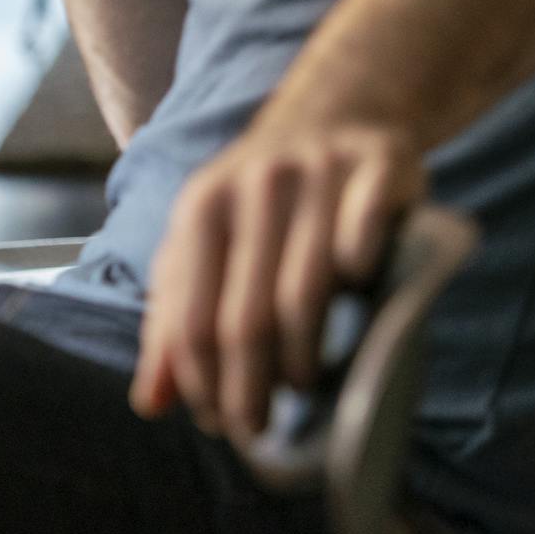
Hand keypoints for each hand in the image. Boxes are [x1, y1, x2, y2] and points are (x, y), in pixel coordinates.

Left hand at [131, 121, 425, 439]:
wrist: (341, 106)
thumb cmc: (265, 196)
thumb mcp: (204, 240)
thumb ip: (174, 315)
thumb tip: (151, 403)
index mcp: (203, 206)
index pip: (191, 321)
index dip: (203, 386)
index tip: (222, 424)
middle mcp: (258, 184)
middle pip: (245, 317)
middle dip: (249, 389)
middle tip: (260, 426)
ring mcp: (323, 170)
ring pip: (305, 290)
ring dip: (304, 355)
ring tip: (305, 384)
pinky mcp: (383, 163)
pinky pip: (368, 230)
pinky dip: (361, 272)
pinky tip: (361, 304)